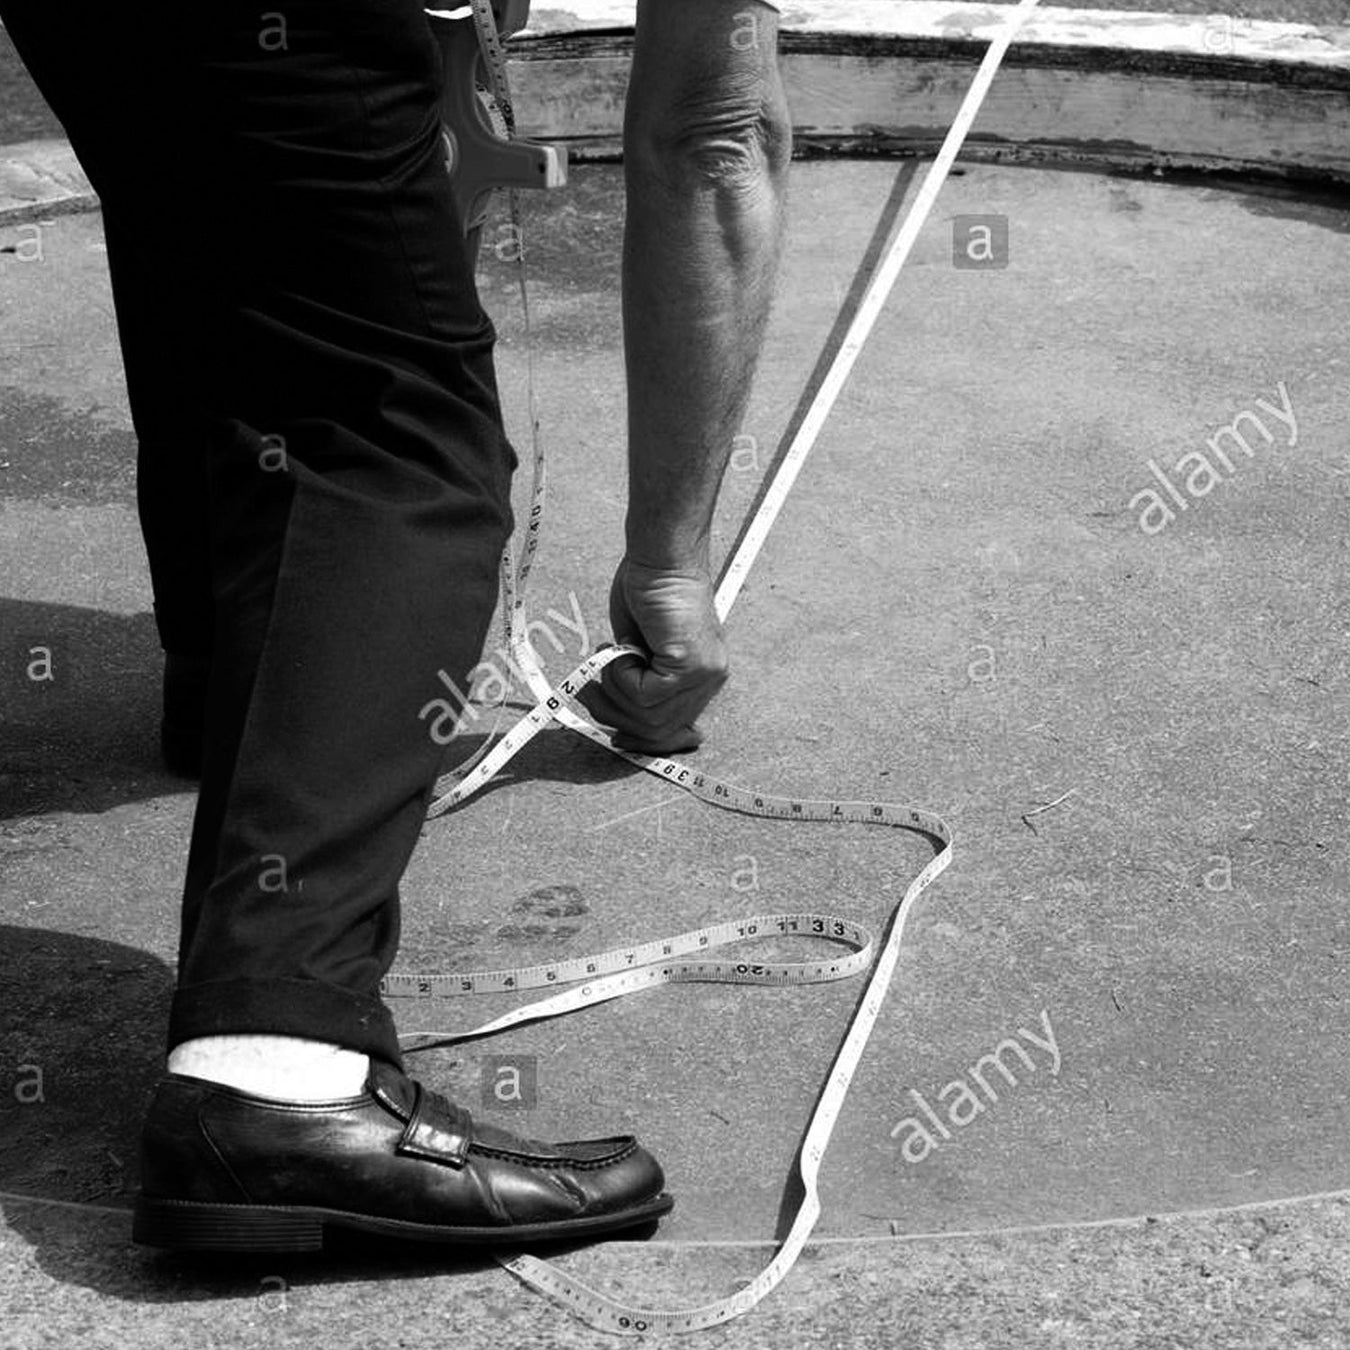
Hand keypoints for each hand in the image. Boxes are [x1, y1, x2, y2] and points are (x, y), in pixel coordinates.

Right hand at [578, 558, 728, 754]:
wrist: (660, 557)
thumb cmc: (647, 592)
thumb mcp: (642, 649)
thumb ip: (641, 682)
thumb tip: (621, 725)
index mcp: (702, 680)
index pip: (675, 732)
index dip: (641, 741)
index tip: (614, 735)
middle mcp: (709, 682)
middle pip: (656, 732)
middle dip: (614, 714)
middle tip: (590, 687)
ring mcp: (702, 675)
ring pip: (645, 716)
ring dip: (614, 687)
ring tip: (609, 654)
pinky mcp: (688, 665)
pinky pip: (642, 695)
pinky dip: (619, 674)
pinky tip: (623, 645)